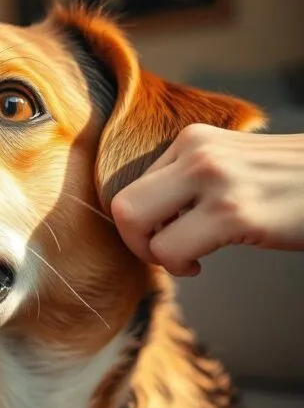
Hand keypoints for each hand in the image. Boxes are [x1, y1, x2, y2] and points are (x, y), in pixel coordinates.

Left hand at [111, 124, 303, 275]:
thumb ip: (190, 180)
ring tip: (184, 260)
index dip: (141, 221)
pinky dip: (177, 267)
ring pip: (135, 224)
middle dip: (132, 240)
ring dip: (153, 255)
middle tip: (161, 253)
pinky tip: (199, 266)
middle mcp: (197, 153)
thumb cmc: (291, 184)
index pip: (130, 186)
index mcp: (192, 140)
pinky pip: (171, 249)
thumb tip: (145, 217)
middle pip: (120, 204)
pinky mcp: (235, 213)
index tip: (167, 234)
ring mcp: (214, 180)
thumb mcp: (233, 165)